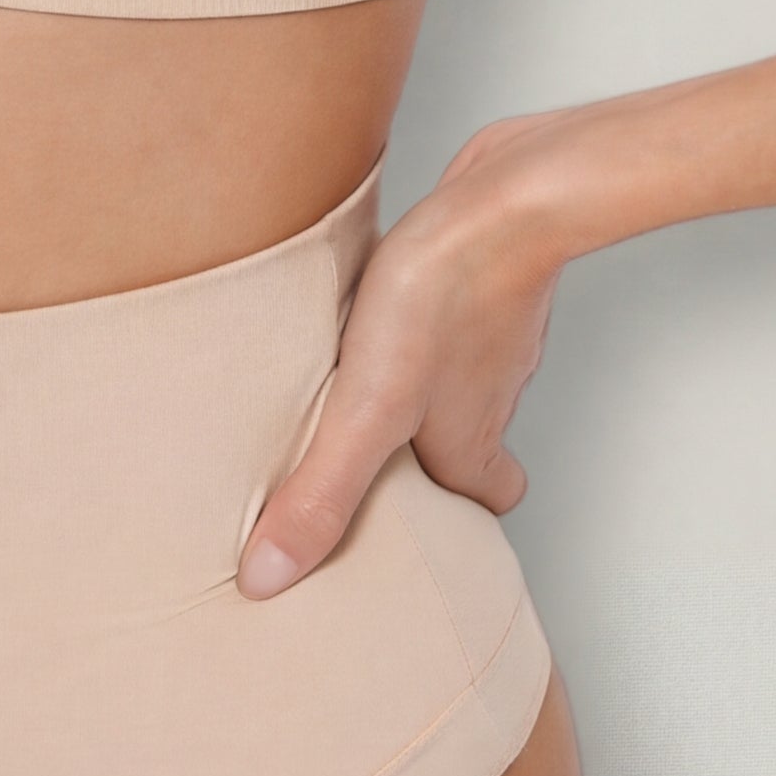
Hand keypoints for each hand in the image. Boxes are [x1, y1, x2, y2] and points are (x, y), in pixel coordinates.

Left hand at [237, 114, 575, 596]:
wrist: (508, 196)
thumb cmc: (446, 297)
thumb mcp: (367, 410)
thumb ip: (322, 491)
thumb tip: (268, 579)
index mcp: (469, 440)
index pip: (486, 501)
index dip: (456, 521)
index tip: (414, 528)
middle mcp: (490, 392)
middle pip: (471, 440)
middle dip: (425, 454)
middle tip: (370, 456)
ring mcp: (493, 332)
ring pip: (460, 376)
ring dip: (417, 384)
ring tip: (350, 379)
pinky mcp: (480, 276)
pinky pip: (452, 314)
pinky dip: (419, 320)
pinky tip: (374, 302)